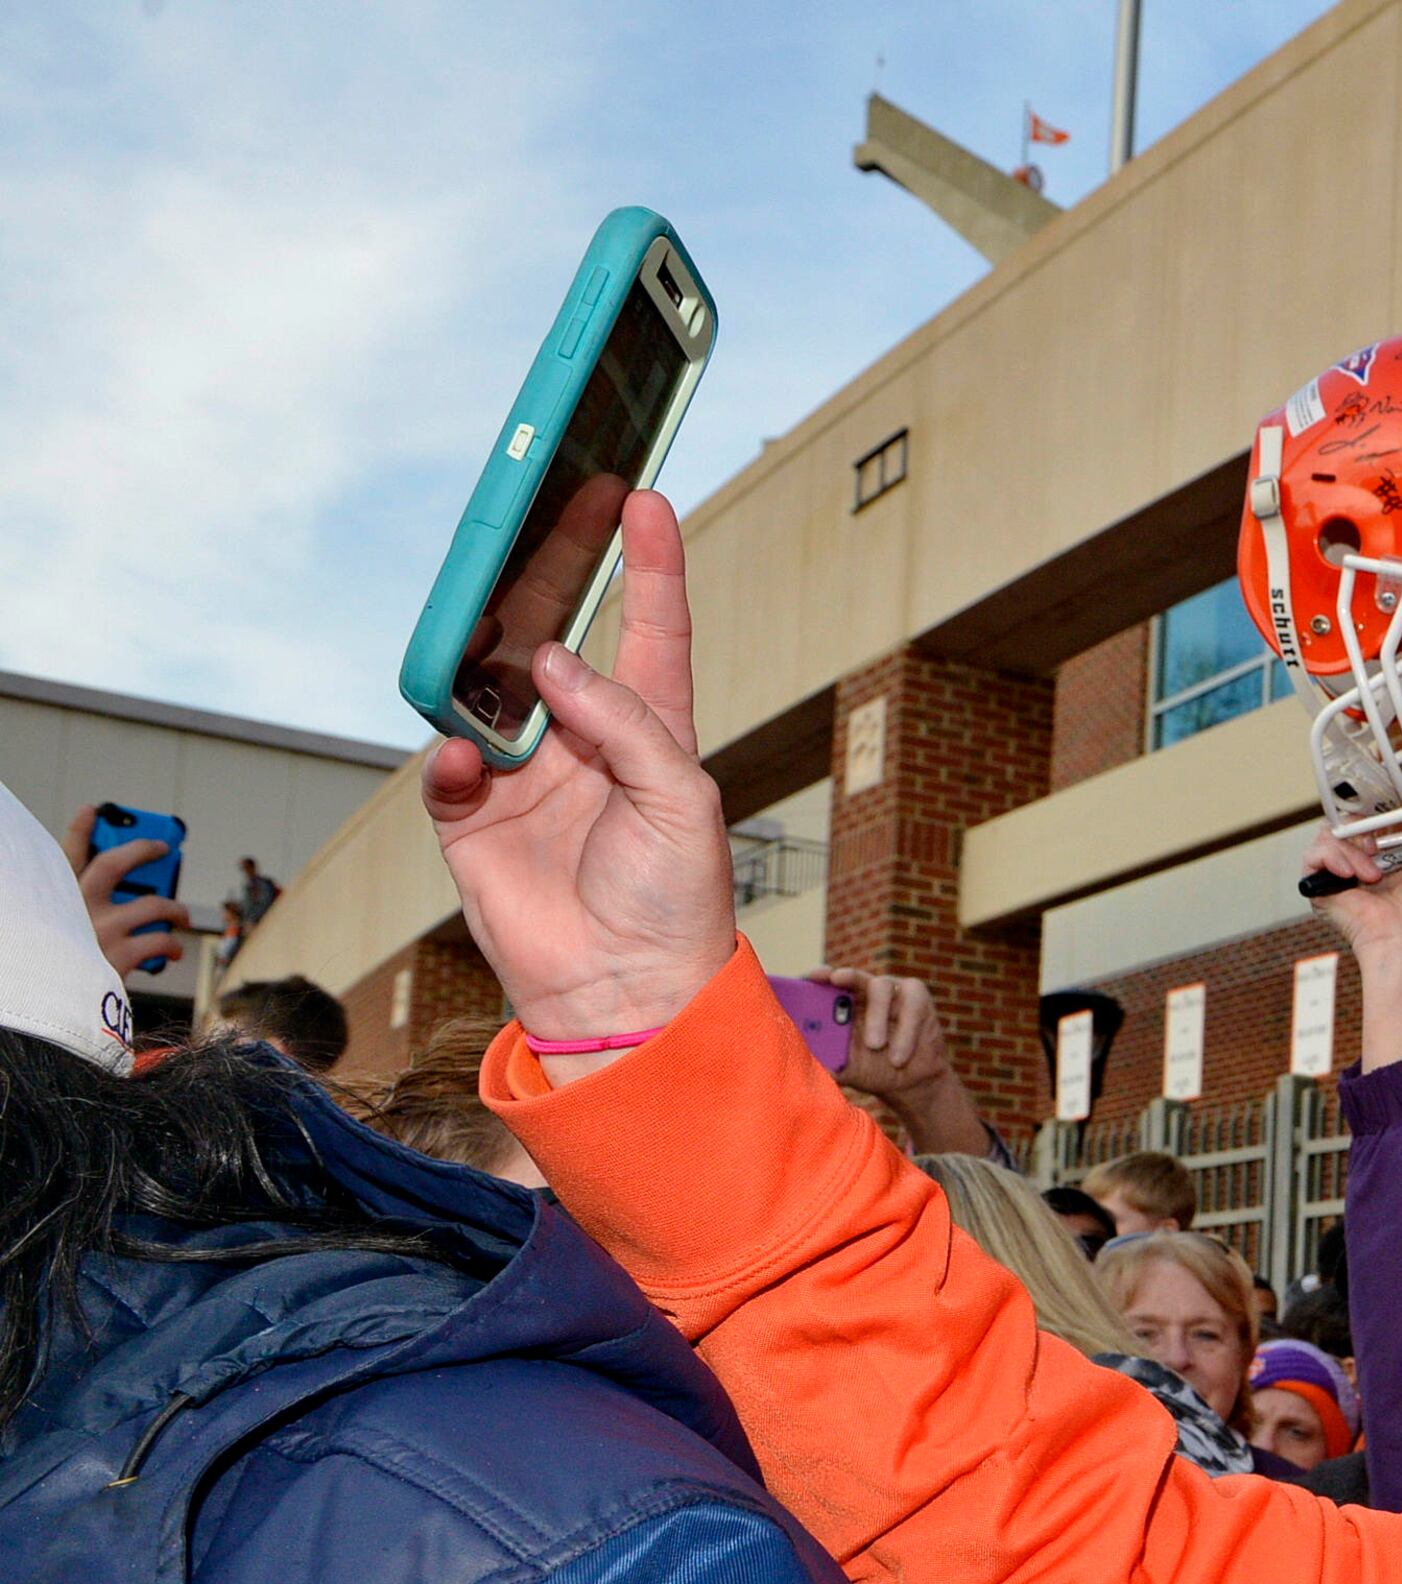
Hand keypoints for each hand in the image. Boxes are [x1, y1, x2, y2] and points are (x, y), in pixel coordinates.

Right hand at [71, 806, 193, 977]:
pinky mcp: (119, 955)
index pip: (64, 856)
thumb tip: (130, 900)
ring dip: (175, 910)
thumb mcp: (62, 933)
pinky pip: (161, 940)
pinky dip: (173, 947)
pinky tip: (173, 953)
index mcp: (55, 900)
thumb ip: (82, 912)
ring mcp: (98, 929)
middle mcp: (74, 907)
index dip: (79, 830)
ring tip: (182, 917)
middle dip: (142, 850)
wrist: (53, 1013)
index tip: (92, 809)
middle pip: (113, 864)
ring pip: (153, 904)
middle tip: (163, 847)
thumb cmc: (65, 970)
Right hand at [423, 490, 731, 1073]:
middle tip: (544, 516)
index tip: (644, 499)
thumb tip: (552, 662)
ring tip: (484, 633)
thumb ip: (626, 725)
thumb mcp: (682, 802)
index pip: (652, 632)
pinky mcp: (473, 820)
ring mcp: (524, 776)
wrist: (627, 992)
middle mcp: (583, 742)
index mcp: (652, 733)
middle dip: (549, 579)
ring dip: (480, 663)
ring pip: (486, 693)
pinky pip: (446, 768)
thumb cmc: (676, 902)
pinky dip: (448, 757)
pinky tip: (462, 758)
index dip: (649, 566)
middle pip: (554, 641)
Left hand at [822, 968, 988, 1154]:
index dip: (818, 976)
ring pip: (881, 987)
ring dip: (876, 1015)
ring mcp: (892, 992)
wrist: (912, 1083)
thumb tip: (809, 1061)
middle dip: (845, 977)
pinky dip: (905, 1031)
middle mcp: (864, 992)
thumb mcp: (847, 1069)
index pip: (825, 983)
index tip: (812, 976)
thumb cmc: (874, 1070)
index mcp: (840, 1005)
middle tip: (836, 980)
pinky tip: (898, 1057)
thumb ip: (828, 1062)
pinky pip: (911, 1004)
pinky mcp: (917, 998)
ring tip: (874, 1045)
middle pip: (852, 976)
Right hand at [1317, 792, 1401, 1068]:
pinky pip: (1312, 856)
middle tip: (1376, 845)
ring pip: (1329, 835)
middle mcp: (1356, 861)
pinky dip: (1332, 859)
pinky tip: (1351, 876)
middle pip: (1344, 821)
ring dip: (1353, 851)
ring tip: (1373, 875)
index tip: (1386, 810)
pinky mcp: (1318, 886)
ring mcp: (1336, 873)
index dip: (1373, 810)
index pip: (1368, 817)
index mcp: (1382, 854)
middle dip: (1361, 827)